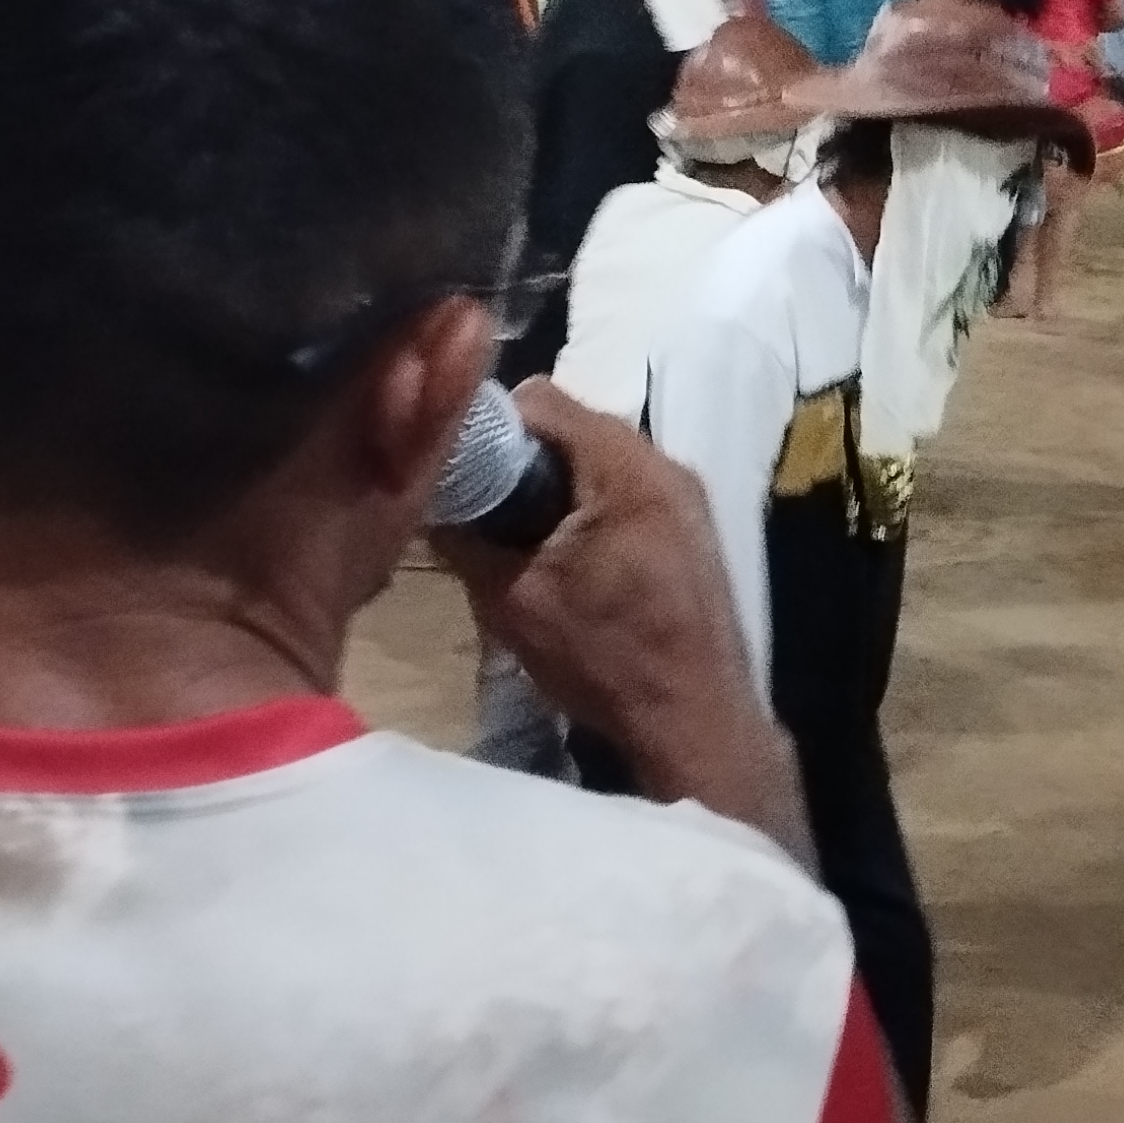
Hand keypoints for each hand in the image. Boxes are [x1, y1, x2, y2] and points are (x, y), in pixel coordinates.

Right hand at [433, 380, 811, 859]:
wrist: (696, 722)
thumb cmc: (605, 659)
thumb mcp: (510, 600)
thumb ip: (464, 536)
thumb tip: (427, 499)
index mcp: (627, 466)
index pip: (541, 400)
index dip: (486, 425)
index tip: (450, 462)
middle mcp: (668, 465)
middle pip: (572, 428)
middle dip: (518, 461)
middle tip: (476, 507)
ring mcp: (688, 498)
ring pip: (598, 463)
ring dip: (552, 489)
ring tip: (513, 539)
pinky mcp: (692, 532)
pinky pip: (625, 494)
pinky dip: (586, 510)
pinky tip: (559, 559)